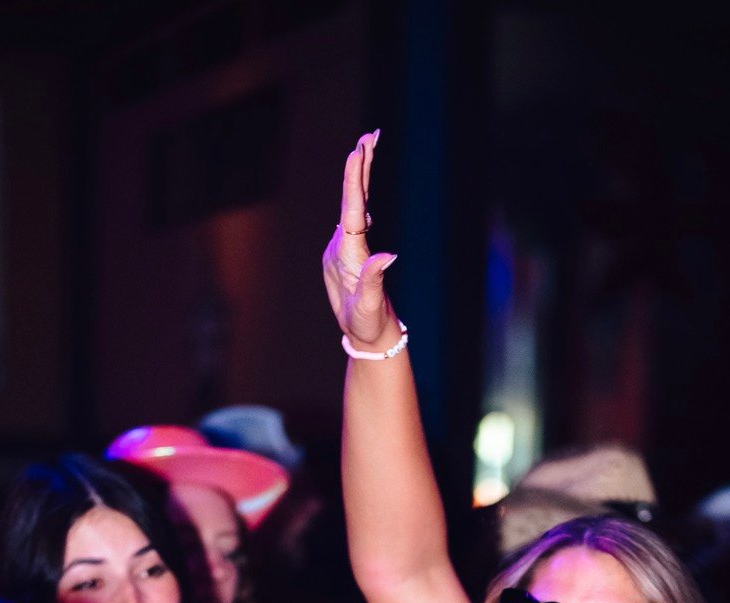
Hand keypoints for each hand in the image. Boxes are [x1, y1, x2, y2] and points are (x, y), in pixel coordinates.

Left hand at [322, 131, 399, 351]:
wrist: (363, 338)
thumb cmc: (368, 327)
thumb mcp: (370, 310)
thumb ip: (375, 282)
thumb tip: (388, 256)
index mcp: (346, 259)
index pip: (351, 214)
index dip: (354, 183)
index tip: (357, 154)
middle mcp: (341, 248)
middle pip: (351, 201)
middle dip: (359, 167)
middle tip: (369, 136)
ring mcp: (343, 248)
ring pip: (354, 204)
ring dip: (361, 175)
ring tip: (368, 144)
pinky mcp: (350, 250)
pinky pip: (357, 215)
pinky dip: (362, 193)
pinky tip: (365, 177)